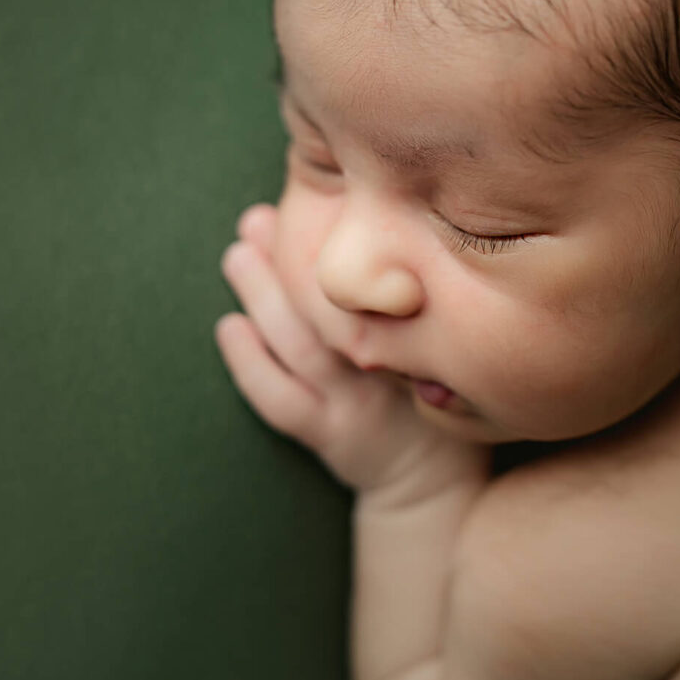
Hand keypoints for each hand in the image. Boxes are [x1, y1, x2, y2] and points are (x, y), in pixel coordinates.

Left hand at [214, 204, 485, 498]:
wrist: (433, 482)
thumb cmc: (435, 389)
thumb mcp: (448, 337)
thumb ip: (420, 290)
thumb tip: (373, 222)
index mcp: (425, 331)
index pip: (387, 276)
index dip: (349, 238)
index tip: (323, 197)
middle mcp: (394, 364)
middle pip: (336, 301)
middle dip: (292, 254)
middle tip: (257, 218)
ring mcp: (358, 401)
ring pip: (302, 343)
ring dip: (264, 294)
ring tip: (238, 254)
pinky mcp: (329, 434)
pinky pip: (282, 399)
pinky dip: (251, 361)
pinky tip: (230, 327)